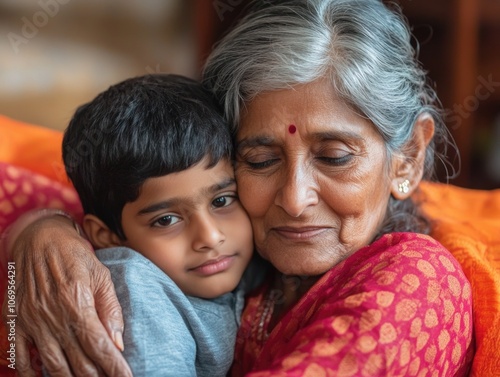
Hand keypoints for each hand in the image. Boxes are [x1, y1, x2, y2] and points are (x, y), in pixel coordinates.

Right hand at [2, 214, 131, 376]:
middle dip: (97, 376)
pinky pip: (20, 356)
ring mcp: (32, 321)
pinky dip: (31, 374)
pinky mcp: (16, 322)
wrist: (38, 238)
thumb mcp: (100, 275)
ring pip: (53, 365)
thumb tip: (117, 342)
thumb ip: (110, 308)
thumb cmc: (74, 255)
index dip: (114, 367)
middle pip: (78, 360)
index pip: (99, 345)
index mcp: (77, 302)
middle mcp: (54, 316)